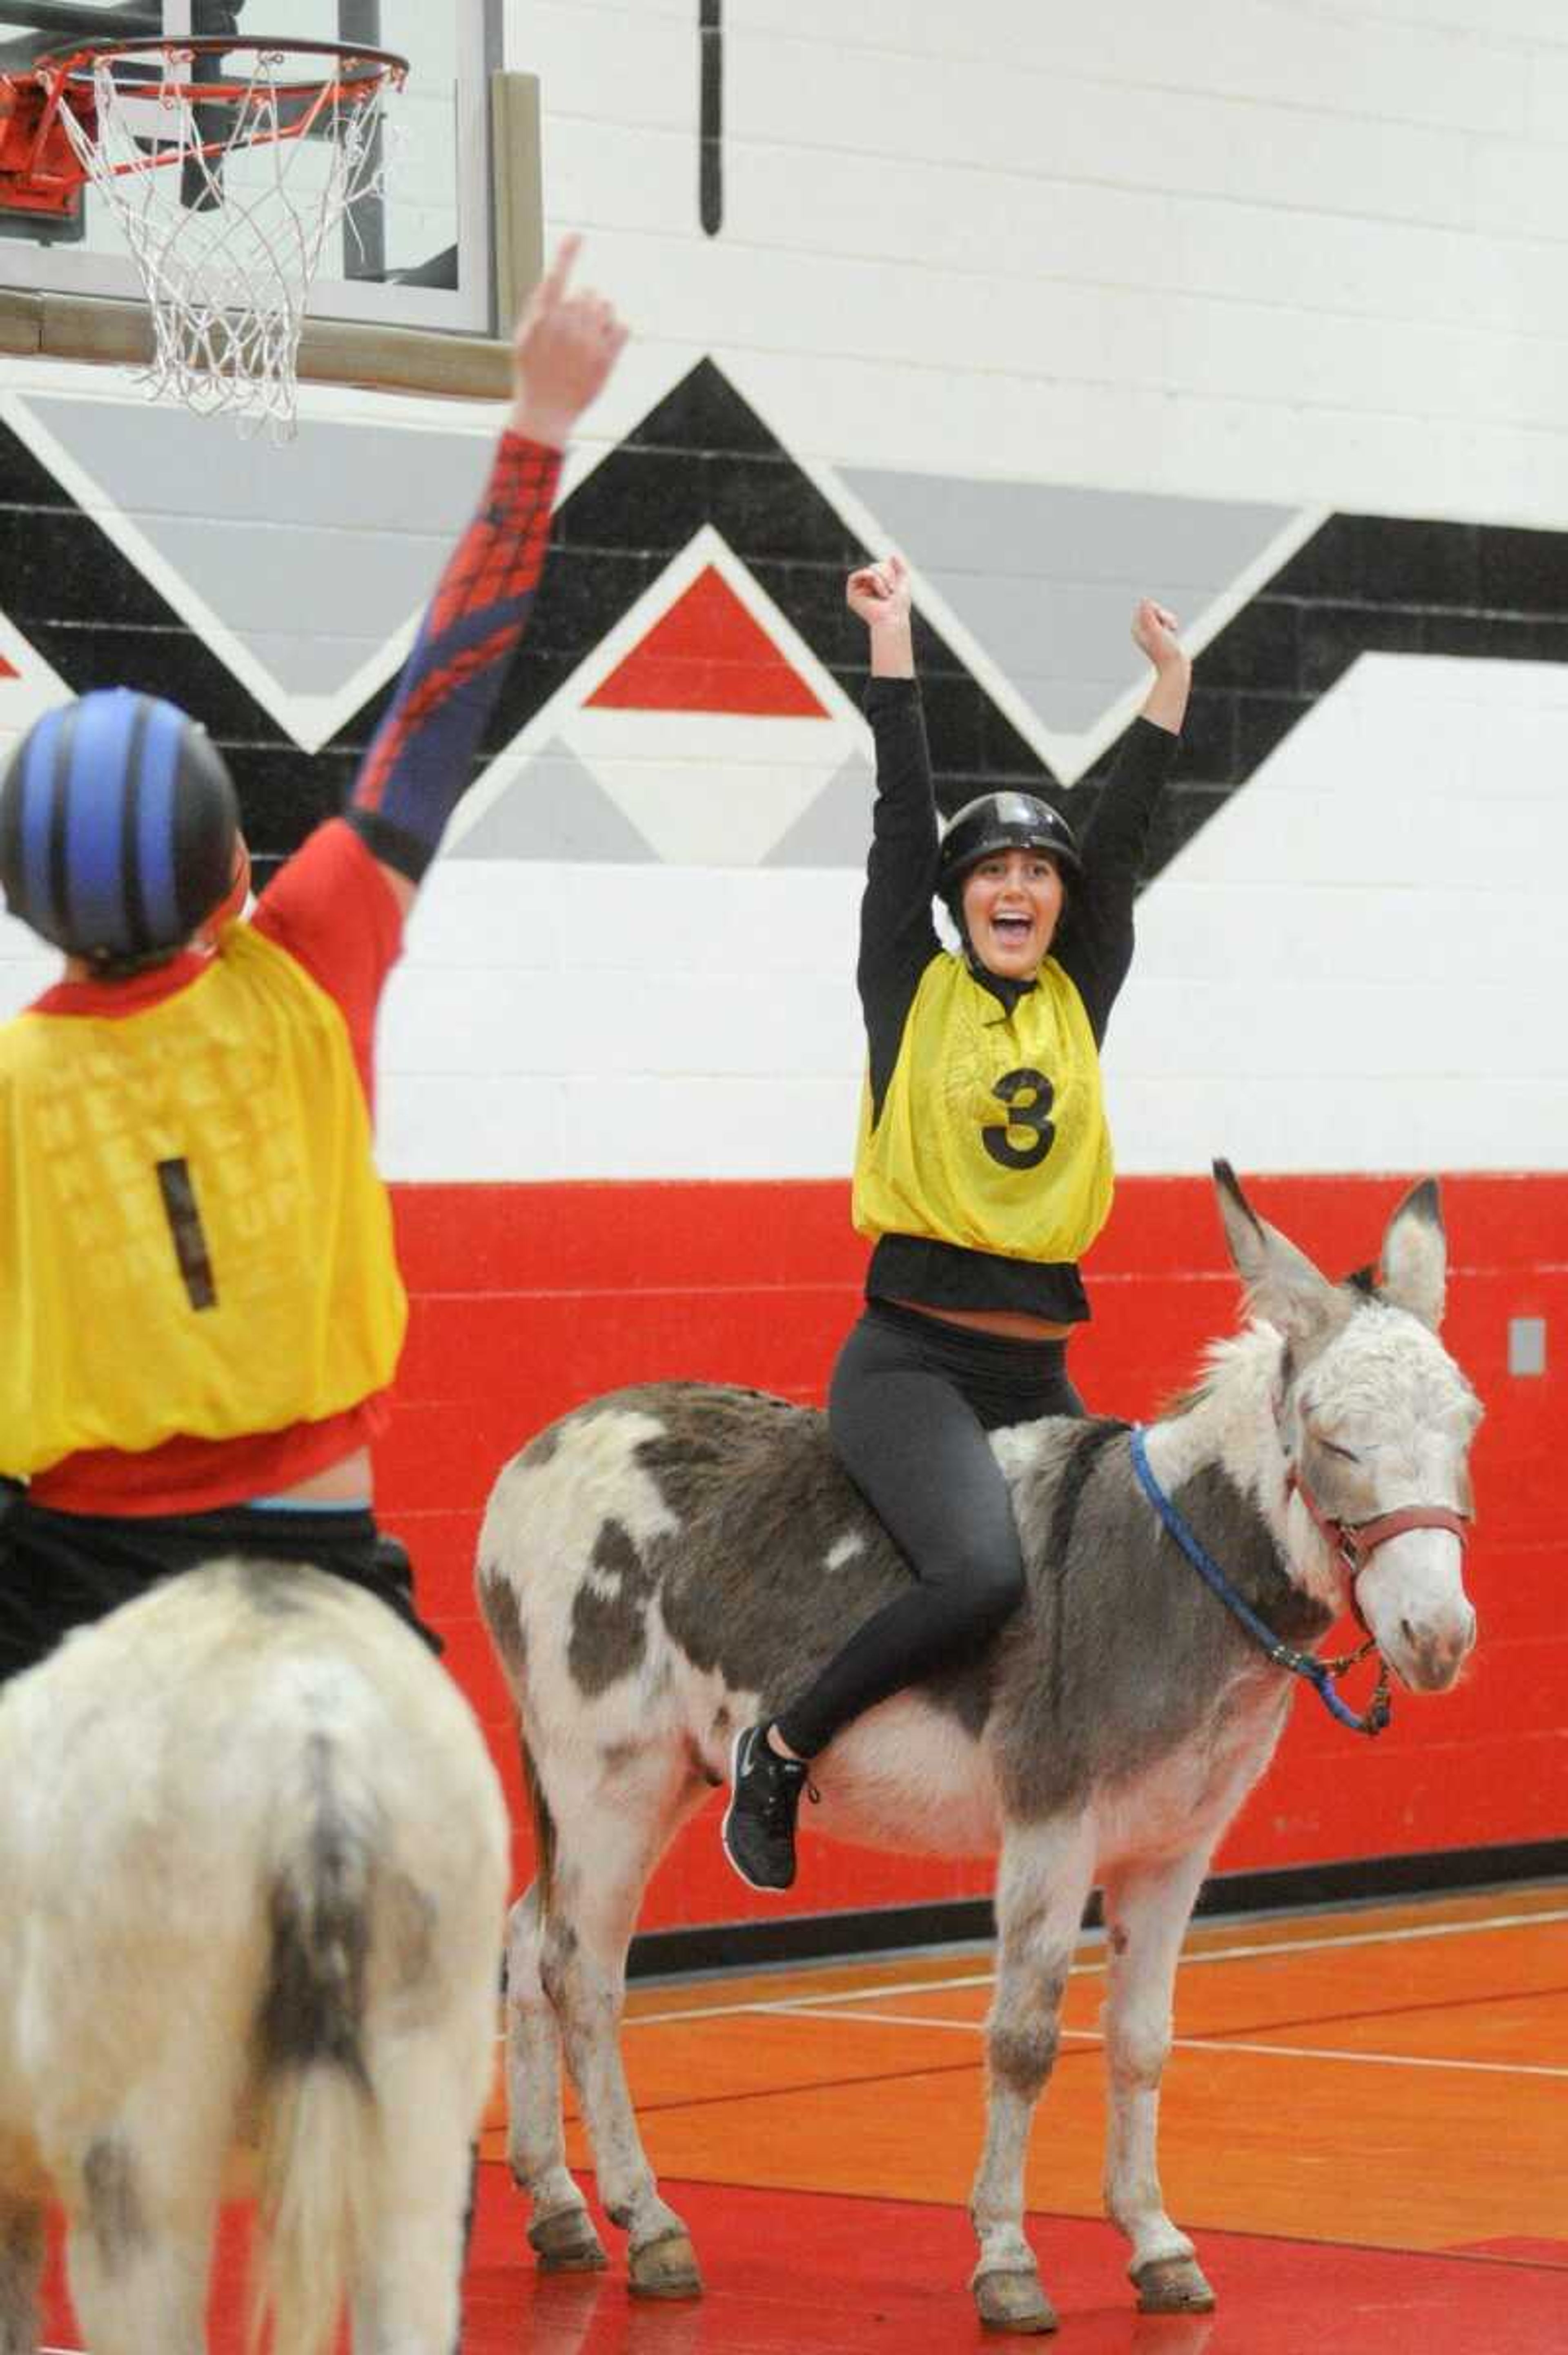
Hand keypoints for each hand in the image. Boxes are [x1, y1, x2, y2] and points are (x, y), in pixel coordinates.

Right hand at [511, 236, 627, 448]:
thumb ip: (538, 307)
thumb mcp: (524, 338)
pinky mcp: (606, 359)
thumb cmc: (533, 375)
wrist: (546, 412)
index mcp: (542, 320)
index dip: (567, 254)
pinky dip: (614, 332)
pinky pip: (621, 327)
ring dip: (598, 317)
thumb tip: (552, 279)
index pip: (556, 277)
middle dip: (583, 305)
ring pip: (605, 307)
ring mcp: (587, 343)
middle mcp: (566, 327)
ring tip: (586, 340)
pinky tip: (601, 347)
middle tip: (574, 330)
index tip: (578, 235)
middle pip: (586, 293)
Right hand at [846, 554, 911, 629]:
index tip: (895, 587)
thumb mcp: (903, 581)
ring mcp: (858, 593)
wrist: (894, 617)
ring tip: (885, 594)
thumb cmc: (899, 605)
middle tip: (891, 590)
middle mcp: (867, 589)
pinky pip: (854, 576)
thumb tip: (892, 555)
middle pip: (873, 566)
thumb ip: (900, 567)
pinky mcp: (852, 597)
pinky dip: (868, 577)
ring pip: (867, 570)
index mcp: (877, 586)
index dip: (889, 571)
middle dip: (886, 574)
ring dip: (880, 578)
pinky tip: (876, 588)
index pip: (880, 567)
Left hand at [1131, 598, 1186, 673]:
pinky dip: (1171, 623)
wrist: (1174, 667)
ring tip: (1172, 631)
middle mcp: (1141, 630)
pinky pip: (1165, 620)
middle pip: (1154, 609)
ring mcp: (1150, 632)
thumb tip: (1144, 600)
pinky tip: (1172, 633)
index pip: (1146, 606)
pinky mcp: (1159, 634)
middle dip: (1165, 615)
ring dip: (1169, 619)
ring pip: (1161, 614)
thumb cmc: (1166, 651)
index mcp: (1136, 628)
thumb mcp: (1157, 631)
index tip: (1162, 624)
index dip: (1158, 611)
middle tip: (1170, 628)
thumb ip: (1149, 615)